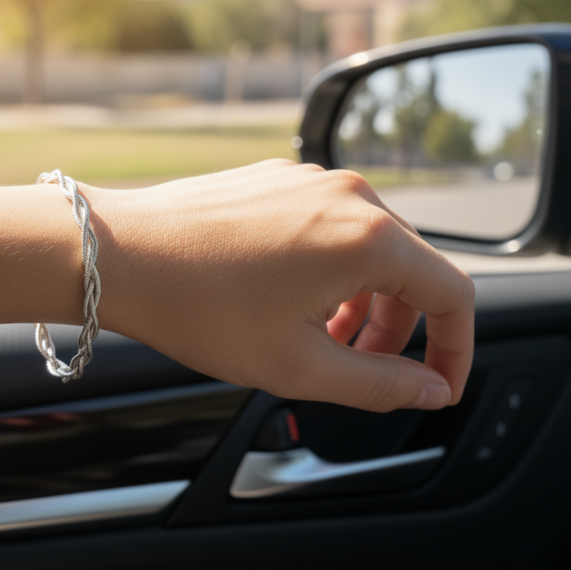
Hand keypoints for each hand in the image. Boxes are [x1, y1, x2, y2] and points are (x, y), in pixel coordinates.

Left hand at [89, 160, 474, 411]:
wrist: (114, 254)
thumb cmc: (196, 307)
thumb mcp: (298, 366)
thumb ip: (380, 384)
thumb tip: (428, 390)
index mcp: (368, 236)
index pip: (454, 295)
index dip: (456, 350)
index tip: (436, 387)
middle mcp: (348, 194)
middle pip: (411, 269)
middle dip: (398, 330)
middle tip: (362, 370)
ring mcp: (309, 180)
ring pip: (368, 247)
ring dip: (362, 302)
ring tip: (320, 340)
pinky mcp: (275, 179)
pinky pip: (328, 227)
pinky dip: (329, 271)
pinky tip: (288, 302)